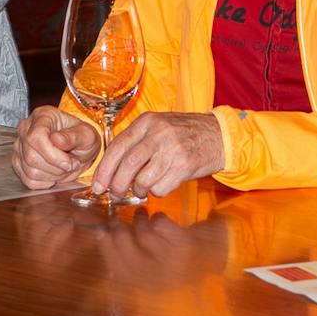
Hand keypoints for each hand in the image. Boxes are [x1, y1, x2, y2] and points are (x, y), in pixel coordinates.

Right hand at [12, 107, 99, 188]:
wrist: (78, 149)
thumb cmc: (81, 138)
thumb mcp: (86, 135)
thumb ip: (73, 137)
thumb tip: (56, 140)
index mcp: (42, 116)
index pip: (36, 136)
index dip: (52, 154)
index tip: (69, 162)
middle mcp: (26, 129)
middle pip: (31, 156)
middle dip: (55, 167)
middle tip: (71, 165)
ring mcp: (20, 147)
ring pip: (30, 170)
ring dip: (52, 175)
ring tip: (64, 168)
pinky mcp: (19, 163)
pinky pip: (28, 180)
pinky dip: (45, 182)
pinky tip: (55, 173)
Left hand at [90, 111, 224, 199]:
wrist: (218, 135)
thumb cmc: (184, 134)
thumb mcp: (158, 128)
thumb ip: (136, 142)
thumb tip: (110, 169)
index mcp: (148, 122)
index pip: (118, 147)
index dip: (104, 169)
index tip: (98, 185)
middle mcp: (159, 133)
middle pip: (128, 164)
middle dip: (117, 184)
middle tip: (115, 193)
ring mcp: (173, 149)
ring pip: (143, 179)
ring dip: (139, 190)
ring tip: (143, 188)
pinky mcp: (185, 165)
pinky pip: (161, 188)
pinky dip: (157, 192)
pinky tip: (162, 184)